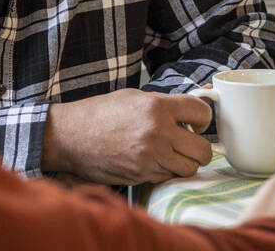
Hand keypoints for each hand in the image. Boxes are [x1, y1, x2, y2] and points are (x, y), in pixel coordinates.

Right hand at [41, 89, 213, 184]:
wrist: (71, 135)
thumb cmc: (99, 113)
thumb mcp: (133, 98)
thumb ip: (164, 103)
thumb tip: (197, 104)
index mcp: (156, 107)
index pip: (202, 113)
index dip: (204, 118)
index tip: (197, 123)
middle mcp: (157, 133)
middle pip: (203, 150)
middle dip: (199, 147)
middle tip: (188, 143)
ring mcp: (150, 157)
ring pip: (189, 168)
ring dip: (184, 162)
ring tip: (170, 153)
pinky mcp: (142, 175)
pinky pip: (168, 177)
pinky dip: (164, 171)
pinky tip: (151, 161)